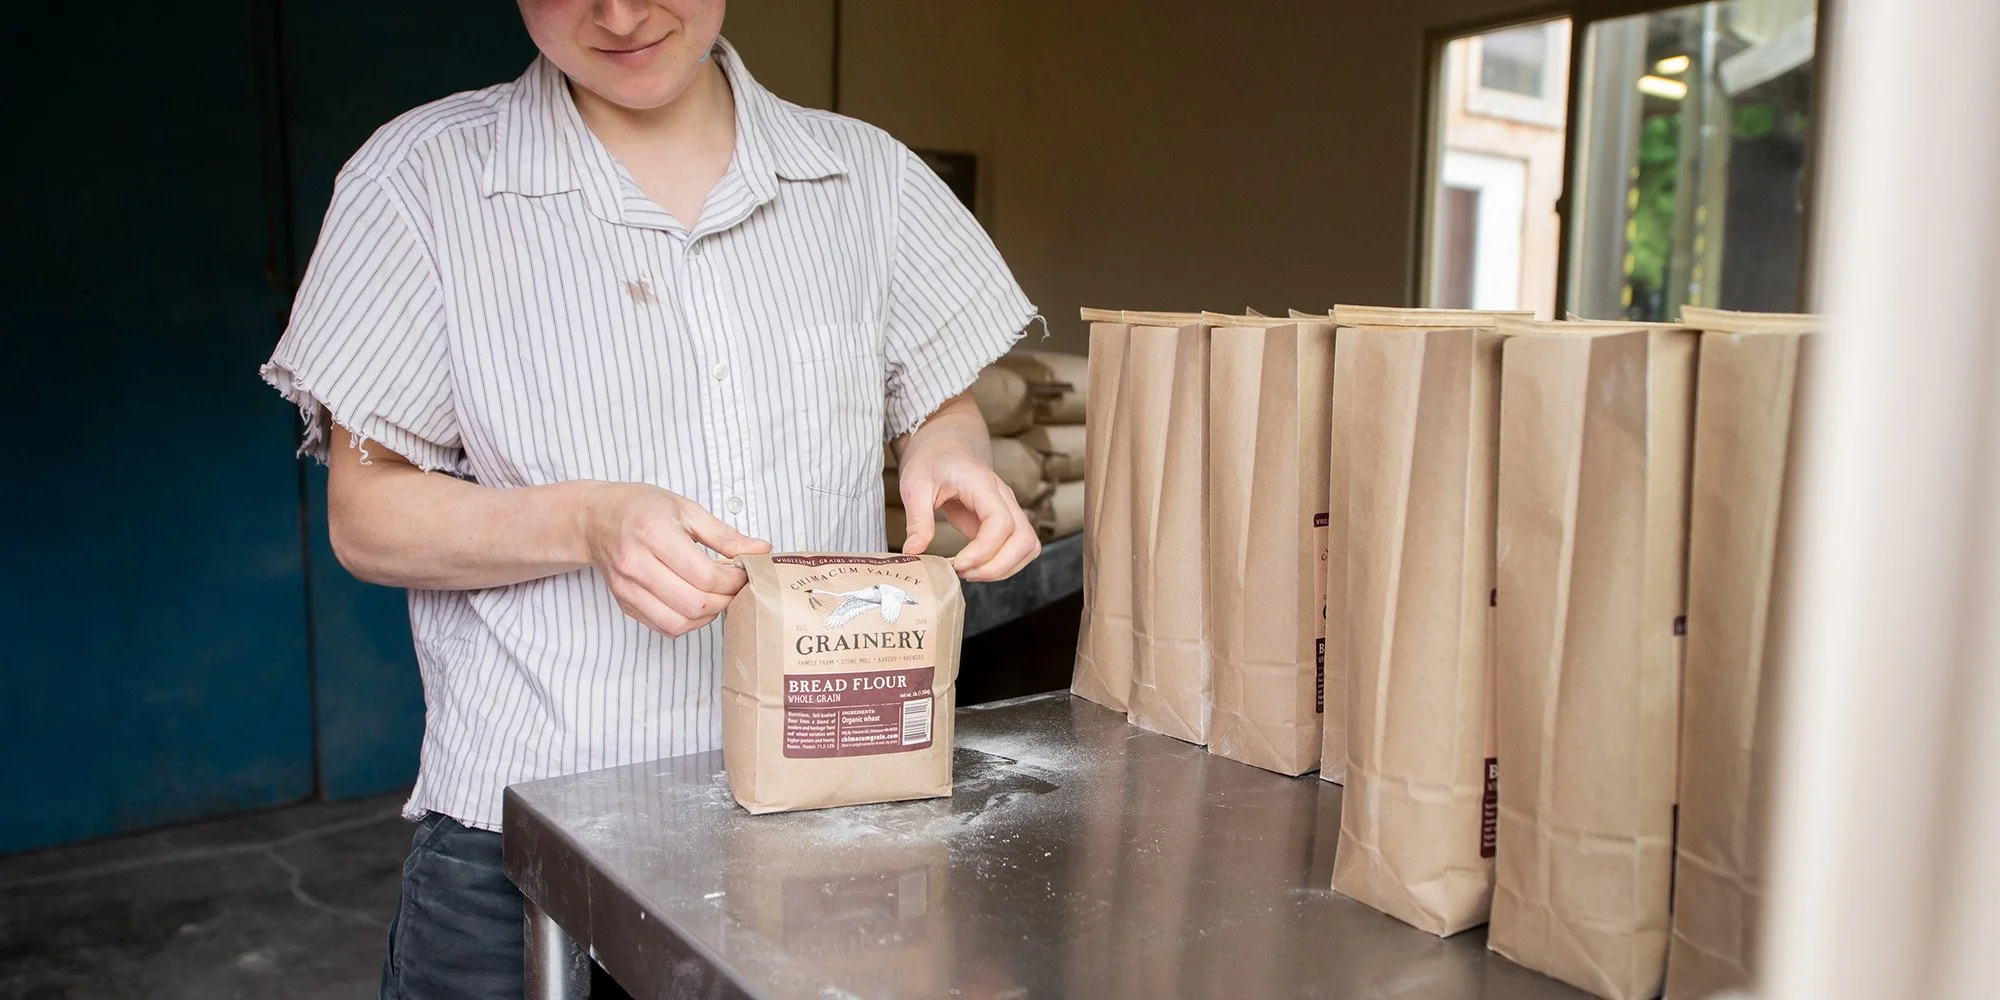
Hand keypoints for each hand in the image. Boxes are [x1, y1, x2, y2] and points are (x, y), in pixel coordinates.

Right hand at [580, 484, 771, 635]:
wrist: (595, 519)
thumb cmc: (641, 508)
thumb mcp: (686, 508)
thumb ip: (725, 535)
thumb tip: (762, 550)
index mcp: (653, 534)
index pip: (704, 575)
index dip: (734, 581)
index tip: (745, 573)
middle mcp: (636, 564)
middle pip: (694, 604)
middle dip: (726, 600)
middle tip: (737, 588)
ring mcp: (627, 588)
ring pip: (678, 623)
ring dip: (708, 616)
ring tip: (719, 597)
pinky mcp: (624, 604)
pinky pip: (663, 626)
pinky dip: (688, 622)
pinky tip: (697, 604)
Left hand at [898, 438, 1040, 582]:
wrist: (944, 448)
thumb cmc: (931, 462)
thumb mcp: (915, 486)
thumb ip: (917, 520)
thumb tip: (913, 552)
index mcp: (982, 484)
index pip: (1000, 522)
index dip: (983, 550)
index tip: (957, 564)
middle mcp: (1003, 497)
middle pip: (1024, 538)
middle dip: (997, 566)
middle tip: (964, 573)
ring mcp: (1009, 509)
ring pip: (1028, 546)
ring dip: (1004, 568)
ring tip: (970, 572)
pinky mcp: (1005, 522)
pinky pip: (1020, 548)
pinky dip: (1005, 565)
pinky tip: (977, 567)